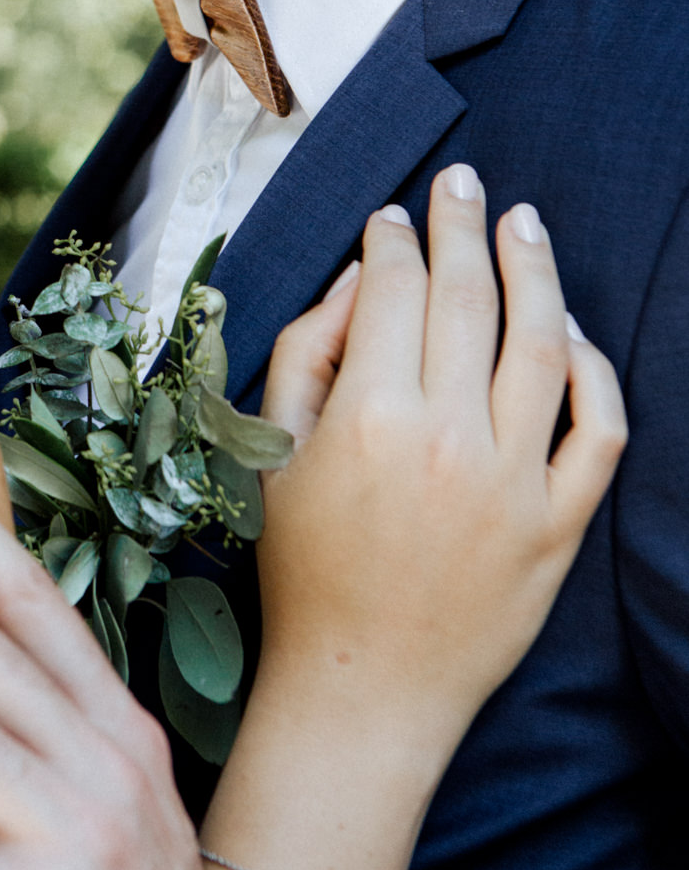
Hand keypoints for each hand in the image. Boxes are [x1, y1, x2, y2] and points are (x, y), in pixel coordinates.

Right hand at [201, 165, 626, 869]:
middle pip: (470, 298)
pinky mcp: (559, 526)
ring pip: (545, 344)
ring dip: (535, 269)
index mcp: (369, 418)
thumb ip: (306, 352)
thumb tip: (363, 280)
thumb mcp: (270, 452)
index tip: (391, 216)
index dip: (393, 238)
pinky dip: (595, 371)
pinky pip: (598, 429)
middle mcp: (449, 439)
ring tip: (523, 223)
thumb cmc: (302, 568)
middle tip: (461, 180)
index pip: (395, 291)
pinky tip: (574, 331)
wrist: (362, 689)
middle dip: (462, 224)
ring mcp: (514, 483)